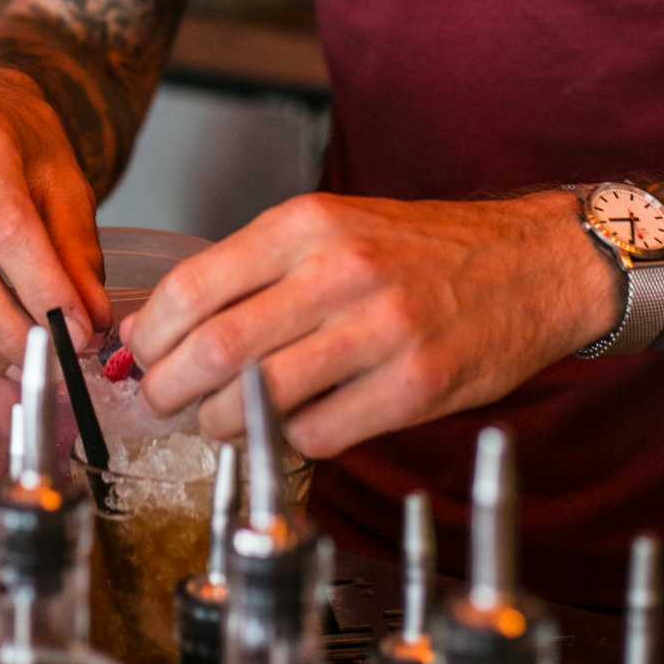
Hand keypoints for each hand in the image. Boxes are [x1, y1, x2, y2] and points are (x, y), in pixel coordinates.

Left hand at [120, 192, 620, 457]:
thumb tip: (153, 326)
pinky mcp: (416, 386)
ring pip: (258, 399)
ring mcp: (380, 330)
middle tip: (159, 402)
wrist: (527, 265)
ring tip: (219, 422)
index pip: (192, 286)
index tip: (136, 356)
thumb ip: (250, 272)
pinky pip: (318, 433)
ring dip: (221, 424)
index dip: (148, 335)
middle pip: (213, 350)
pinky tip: (292, 425)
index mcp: (307, 223)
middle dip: (168, 389)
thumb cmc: (416, 251)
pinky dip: (288, 440)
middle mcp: (339, 270)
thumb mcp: (331, 229)